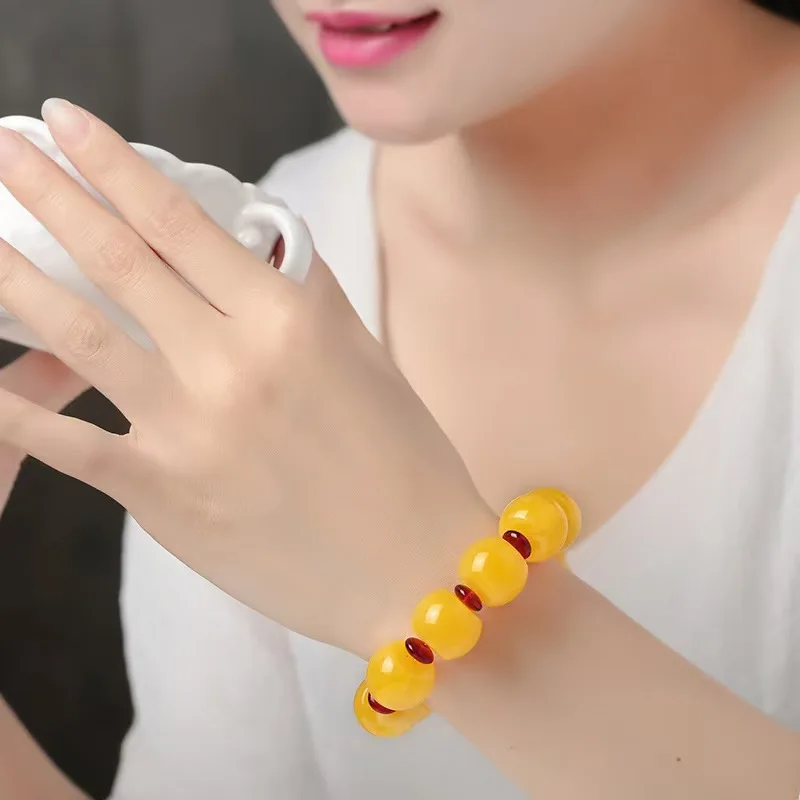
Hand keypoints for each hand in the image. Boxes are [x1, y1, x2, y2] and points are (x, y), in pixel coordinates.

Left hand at [0, 101, 493, 657]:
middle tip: (7, 150)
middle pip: (119, 261)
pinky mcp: (159, 494)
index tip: (69, 123)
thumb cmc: (406, 463)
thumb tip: (260, 242)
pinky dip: (15, 407)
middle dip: (51, 193)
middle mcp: (231, 366)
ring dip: (14, 279)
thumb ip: (307, 295)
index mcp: (290, 323)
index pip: (181, 223)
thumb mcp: (369, 361)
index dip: (115, 164)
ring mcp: (187, 432)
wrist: (412, 574)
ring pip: (77, 337)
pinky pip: (68, 441)